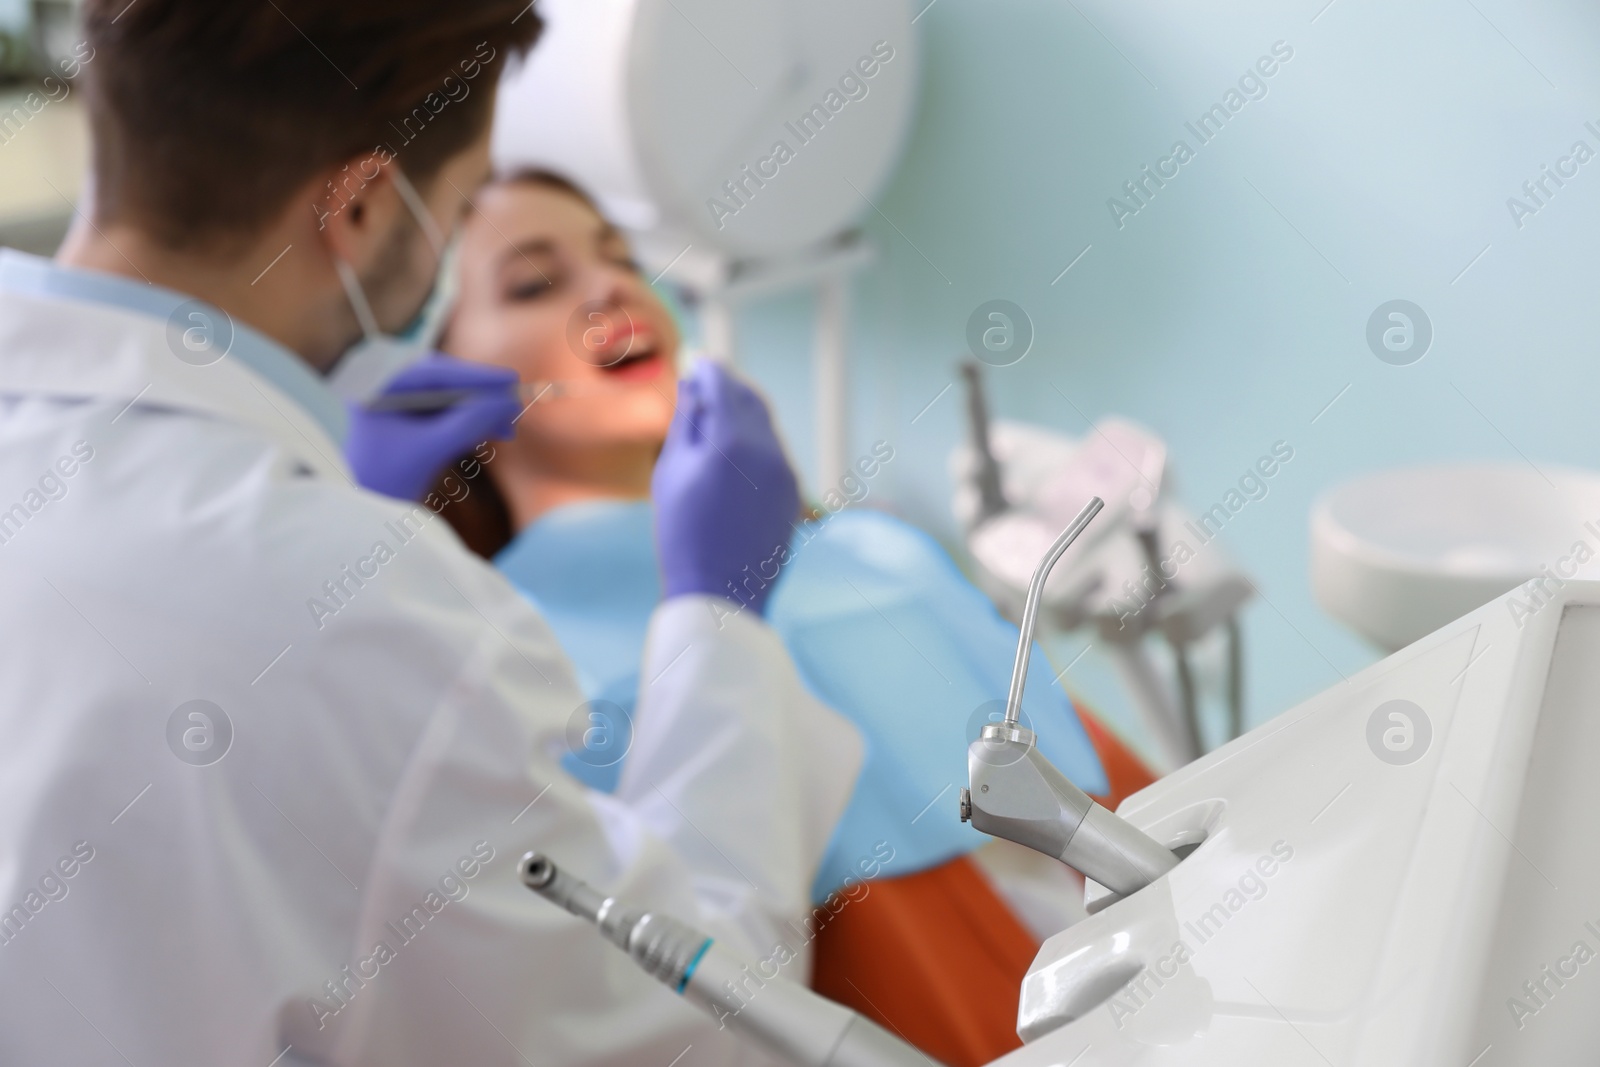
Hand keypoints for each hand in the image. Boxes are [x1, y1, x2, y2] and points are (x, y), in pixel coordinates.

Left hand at [344, 354, 521, 500]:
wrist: (357, 518)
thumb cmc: (382, 483)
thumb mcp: (429, 450)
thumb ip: (468, 423)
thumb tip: (509, 402)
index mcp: (375, 388)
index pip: (432, 372)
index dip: (475, 375)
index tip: (510, 379)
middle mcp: (382, 391)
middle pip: (441, 385)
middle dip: (479, 398)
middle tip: (513, 407)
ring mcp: (393, 410)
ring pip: (445, 402)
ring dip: (477, 414)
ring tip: (506, 428)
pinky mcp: (404, 428)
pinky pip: (441, 418)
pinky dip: (465, 425)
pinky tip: (489, 433)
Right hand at [653, 360, 798, 613]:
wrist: (720, 591)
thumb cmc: (682, 532)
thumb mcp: (671, 472)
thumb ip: (686, 423)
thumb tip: (694, 388)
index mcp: (732, 441)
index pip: (723, 386)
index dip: (708, 370)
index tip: (697, 362)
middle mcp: (768, 451)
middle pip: (751, 401)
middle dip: (730, 388)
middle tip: (707, 383)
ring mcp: (786, 473)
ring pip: (766, 427)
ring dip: (744, 415)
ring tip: (717, 419)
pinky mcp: (793, 493)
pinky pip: (775, 454)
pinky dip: (756, 443)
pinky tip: (734, 456)